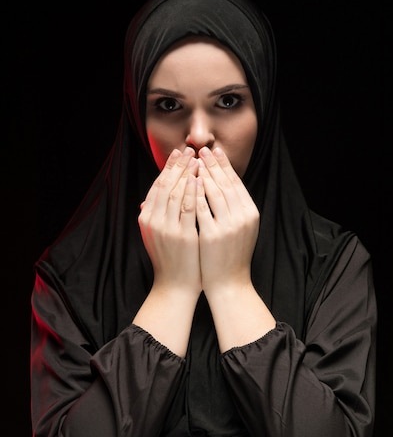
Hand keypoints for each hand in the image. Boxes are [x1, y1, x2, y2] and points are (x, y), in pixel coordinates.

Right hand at [139, 147, 200, 298]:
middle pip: (165, 185)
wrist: (175, 287)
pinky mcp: (181, 236)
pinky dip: (193, 192)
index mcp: (146, 219)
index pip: (157, 186)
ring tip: (197, 160)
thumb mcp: (159, 236)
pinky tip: (201, 180)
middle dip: (177, 166)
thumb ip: (156, 216)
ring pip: (175, 193)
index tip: (179, 154)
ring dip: (186, 174)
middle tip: (189, 150)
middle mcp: (152, 221)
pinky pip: (188, 208)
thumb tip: (150, 199)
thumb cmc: (172, 261)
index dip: (168, 168)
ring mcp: (166, 228)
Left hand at [196, 147, 259, 296]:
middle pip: (226, 183)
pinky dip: (195, 194)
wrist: (230, 284)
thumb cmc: (231, 256)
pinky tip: (188, 182)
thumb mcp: (240, 229)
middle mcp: (243, 217)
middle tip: (202, 149)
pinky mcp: (213, 235)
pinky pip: (201, 209)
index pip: (236, 183)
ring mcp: (229, 226)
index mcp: (251, 213)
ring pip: (214, 192)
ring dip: (203, 173)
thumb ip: (235, 208)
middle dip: (213, 164)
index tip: (214, 151)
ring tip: (194, 160)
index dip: (225, 165)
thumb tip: (224, 183)